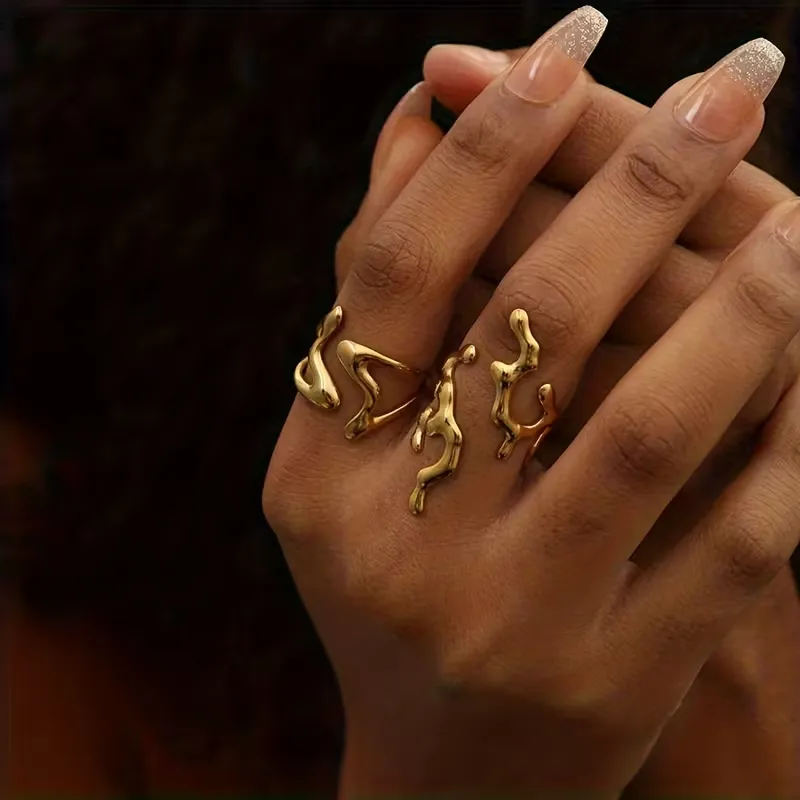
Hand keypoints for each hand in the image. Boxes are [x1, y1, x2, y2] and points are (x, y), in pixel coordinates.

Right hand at [265, 9, 798, 795]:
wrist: (445, 776)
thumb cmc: (394, 587)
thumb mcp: (351, 461)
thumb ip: (387, 304)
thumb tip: (427, 114)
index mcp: (318, 472)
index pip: (397, 269)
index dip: (482, 145)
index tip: (560, 45)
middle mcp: (399, 542)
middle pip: (530, 320)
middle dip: (641, 178)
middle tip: (729, 78)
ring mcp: (512, 617)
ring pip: (650, 423)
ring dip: (752, 297)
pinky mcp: (616, 680)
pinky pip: (734, 534)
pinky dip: (793, 430)